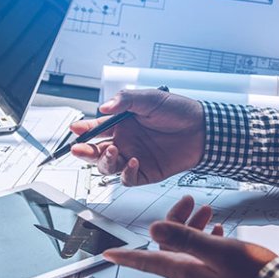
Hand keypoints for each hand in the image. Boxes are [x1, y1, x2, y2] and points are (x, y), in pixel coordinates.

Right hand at [70, 89, 203, 185]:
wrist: (203, 129)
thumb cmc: (178, 111)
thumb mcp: (149, 99)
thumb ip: (124, 101)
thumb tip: (104, 106)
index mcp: (122, 124)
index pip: (97, 128)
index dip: (84, 129)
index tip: (75, 128)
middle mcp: (126, 142)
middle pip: (96, 151)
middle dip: (85, 151)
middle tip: (79, 150)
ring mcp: (134, 158)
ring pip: (108, 167)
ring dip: (104, 161)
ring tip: (111, 151)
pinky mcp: (145, 172)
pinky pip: (128, 178)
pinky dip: (126, 173)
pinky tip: (133, 161)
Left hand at [102, 195, 275, 277]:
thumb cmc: (254, 276)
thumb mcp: (218, 251)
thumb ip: (186, 238)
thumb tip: (154, 228)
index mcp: (186, 272)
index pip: (147, 261)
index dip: (126, 255)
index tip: (107, 253)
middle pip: (170, 247)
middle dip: (176, 221)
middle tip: (190, 201)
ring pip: (189, 249)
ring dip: (194, 228)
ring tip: (208, 211)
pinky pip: (204, 257)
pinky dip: (207, 240)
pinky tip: (218, 231)